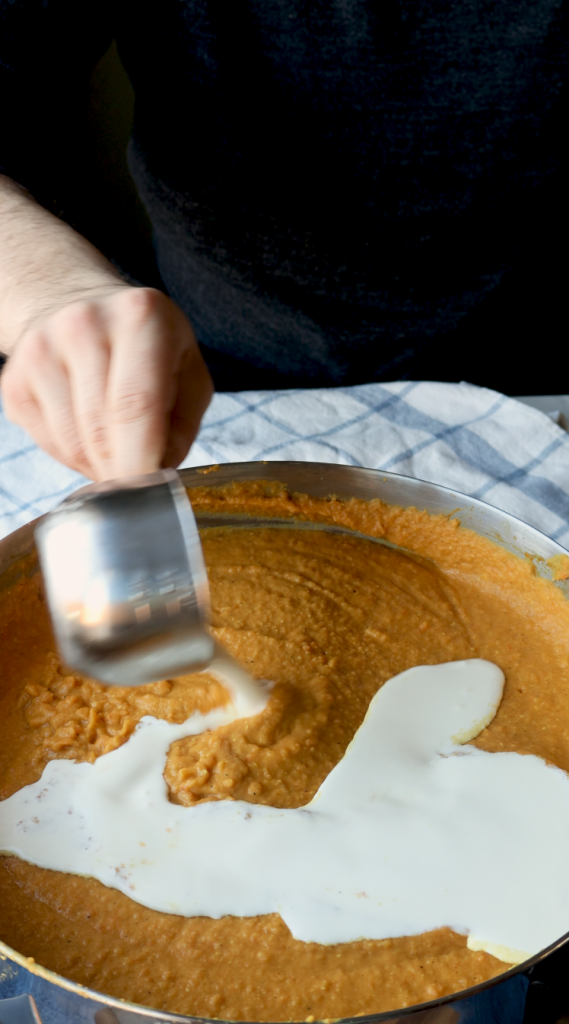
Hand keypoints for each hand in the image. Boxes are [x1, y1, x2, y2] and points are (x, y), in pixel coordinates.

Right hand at [1, 286, 212, 480]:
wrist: (80, 306)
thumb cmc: (146, 346)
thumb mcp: (187, 370)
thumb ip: (182, 424)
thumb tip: (159, 471)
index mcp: (139, 317)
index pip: (135, 405)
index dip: (141, 460)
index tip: (148, 491)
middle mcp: (83, 325)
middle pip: (100, 431)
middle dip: (123, 469)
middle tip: (139, 474)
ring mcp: (41, 350)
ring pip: (73, 444)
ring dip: (99, 464)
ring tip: (116, 443)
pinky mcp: (14, 378)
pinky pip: (47, 443)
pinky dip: (73, 455)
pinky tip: (86, 430)